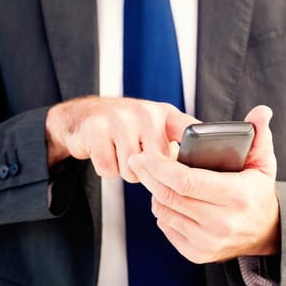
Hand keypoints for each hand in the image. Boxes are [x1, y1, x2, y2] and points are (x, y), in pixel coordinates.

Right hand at [45, 96, 198, 181]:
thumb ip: (178, 145)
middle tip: (138, 157)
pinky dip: (106, 169)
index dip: (198, 155)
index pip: (192, 133)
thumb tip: (203, 173)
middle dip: (150, 172)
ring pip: (133, 171)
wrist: (82, 117)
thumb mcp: (156, 129)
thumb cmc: (127, 130)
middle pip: (160, 165)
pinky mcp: (96, 129)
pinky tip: (105, 152)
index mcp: (166, 114)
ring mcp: (120, 118)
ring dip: (125, 171)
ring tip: (120, 152)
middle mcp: (146, 112)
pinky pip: (109, 169)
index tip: (203, 171)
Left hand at [127, 105, 279, 263]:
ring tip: (155, 177)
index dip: (161, 167)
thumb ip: (259, 135)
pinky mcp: (197, 253)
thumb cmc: (258, 191)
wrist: (266, 232)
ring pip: (164, 212)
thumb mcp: (263, 162)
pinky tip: (168, 197)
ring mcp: (208, 242)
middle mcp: (222, 223)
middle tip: (138, 160)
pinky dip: (162, 210)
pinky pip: (167, 227)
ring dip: (155, 192)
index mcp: (237, 196)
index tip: (146, 154)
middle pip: (170, 196)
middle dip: (149, 176)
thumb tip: (261, 111)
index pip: (187, 181)